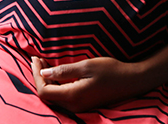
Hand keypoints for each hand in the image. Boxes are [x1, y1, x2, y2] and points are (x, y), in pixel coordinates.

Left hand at [31, 56, 145, 112]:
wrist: (132, 81)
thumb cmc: (111, 70)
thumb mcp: (86, 66)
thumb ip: (64, 71)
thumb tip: (43, 73)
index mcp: (73, 96)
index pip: (44, 91)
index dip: (36, 75)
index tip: (35, 58)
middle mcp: (74, 106)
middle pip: (47, 95)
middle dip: (39, 77)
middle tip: (38, 58)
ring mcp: (79, 107)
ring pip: (54, 97)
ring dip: (47, 81)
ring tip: (45, 63)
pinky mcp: (83, 104)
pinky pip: (63, 97)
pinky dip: (56, 84)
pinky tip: (56, 72)